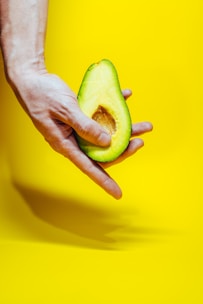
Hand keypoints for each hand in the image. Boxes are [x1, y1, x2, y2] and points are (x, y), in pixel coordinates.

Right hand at [11, 71, 151, 198]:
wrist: (31, 79)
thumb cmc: (41, 94)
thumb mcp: (65, 109)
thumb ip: (85, 126)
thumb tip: (106, 142)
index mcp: (65, 143)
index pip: (88, 168)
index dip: (104, 181)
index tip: (117, 194)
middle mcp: (73, 139)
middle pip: (101, 151)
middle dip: (123, 147)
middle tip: (140, 139)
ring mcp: (77, 128)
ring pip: (105, 135)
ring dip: (124, 129)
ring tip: (142, 125)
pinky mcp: (80, 116)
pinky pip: (100, 117)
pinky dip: (113, 109)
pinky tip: (124, 96)